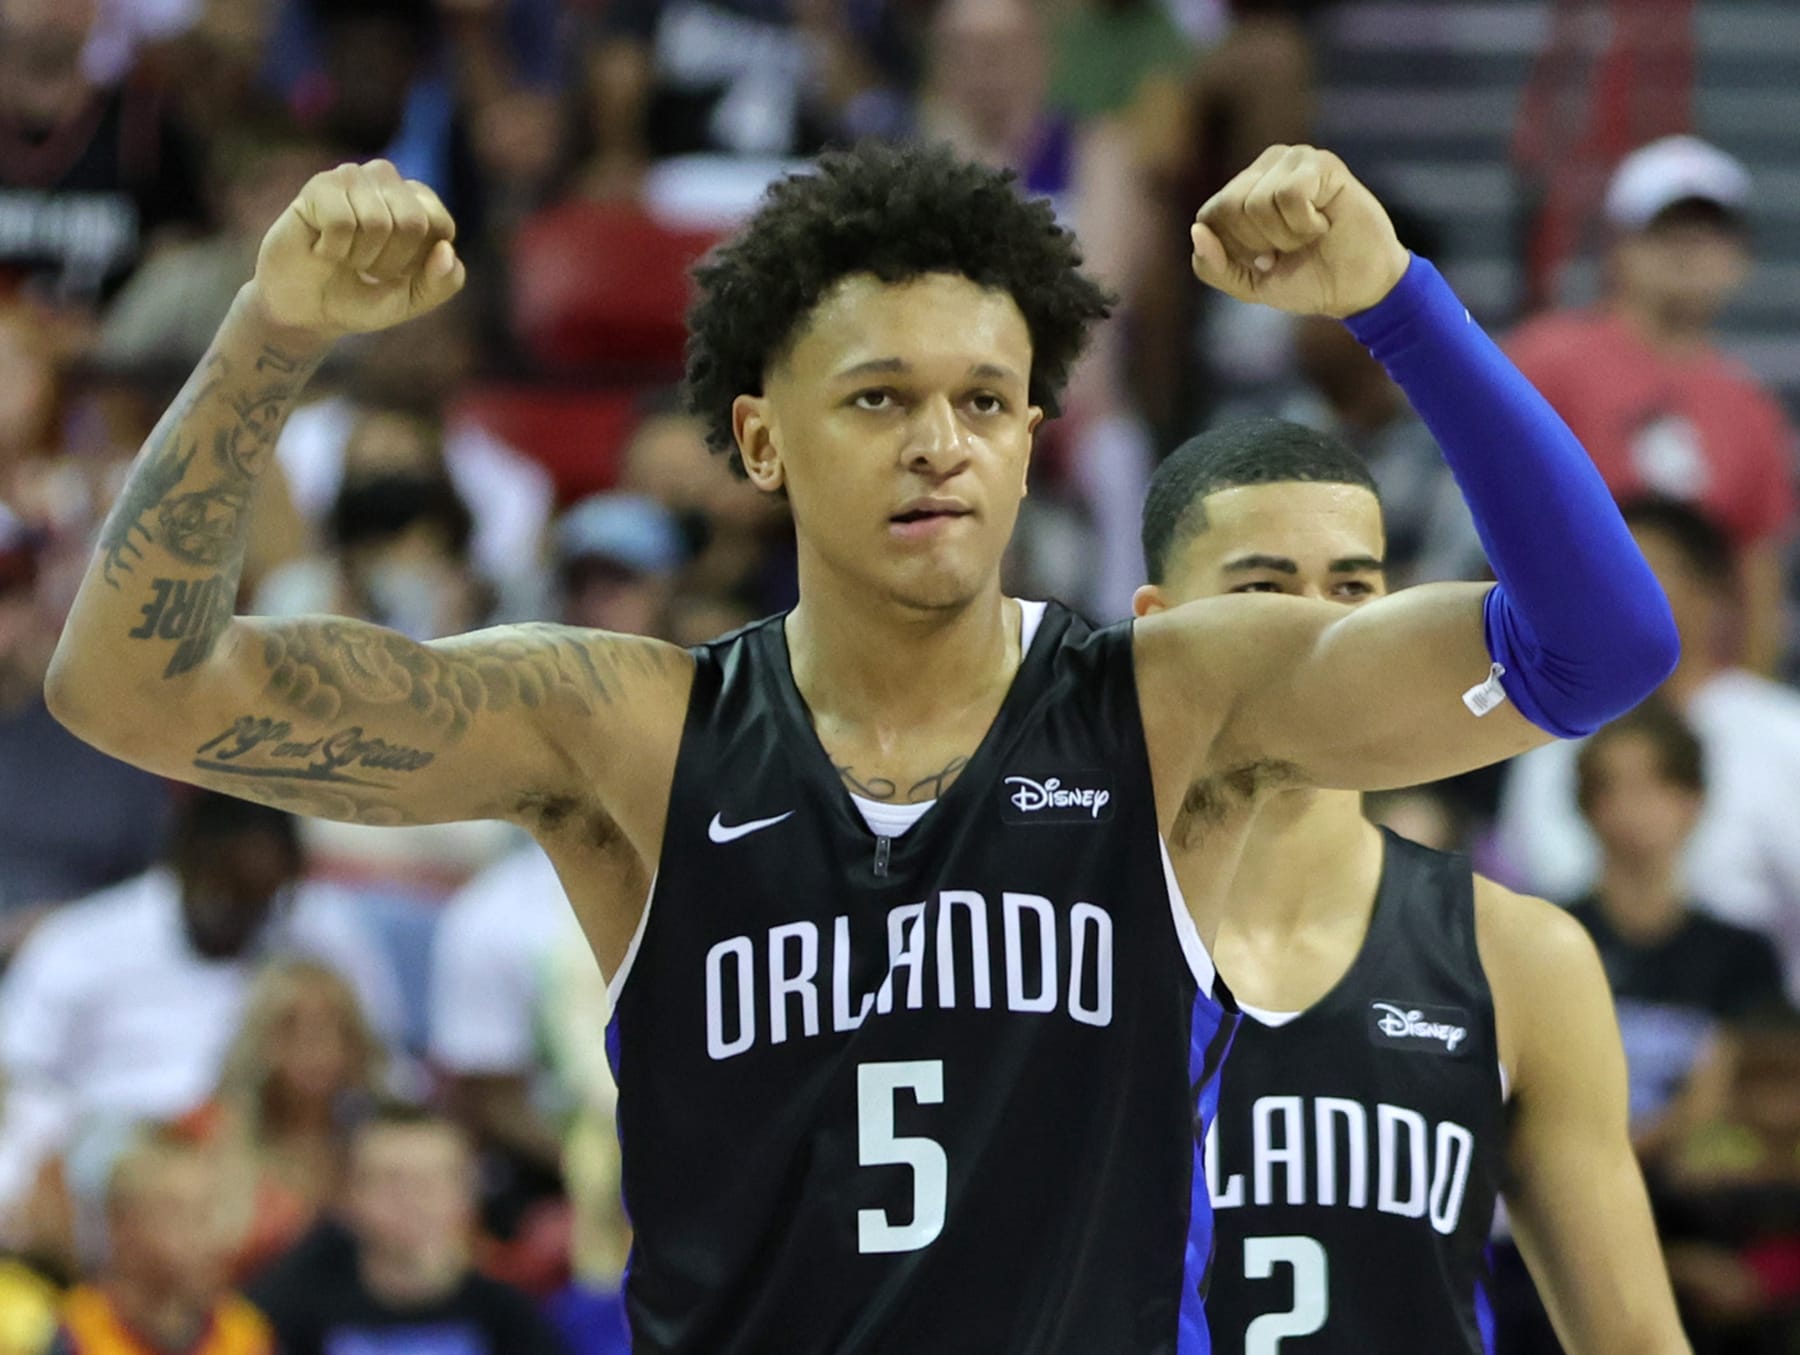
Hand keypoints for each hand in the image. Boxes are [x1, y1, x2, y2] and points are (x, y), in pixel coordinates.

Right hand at [251, 161, 465, 341]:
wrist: (305, 311)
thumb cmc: (361, 299)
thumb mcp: (412, 300)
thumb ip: (443, 283)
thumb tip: (447, 250)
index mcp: (417, 200)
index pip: (439, 224)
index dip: (418, 262)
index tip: (397, 273)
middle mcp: (386, 179)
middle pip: (412, 221)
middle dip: (391, 262)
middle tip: (366, 268)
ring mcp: (351, 177)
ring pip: (377, 222)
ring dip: (360, 257)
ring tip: (344, 257)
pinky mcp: (318, 186)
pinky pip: (341, 222)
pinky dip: (333, 249)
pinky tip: (322, 249)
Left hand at [1190, 144, 1410, 317]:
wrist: (1358, 288)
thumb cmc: (1305, 280)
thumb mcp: (1248, 284)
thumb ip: (1214, 267)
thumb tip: (1197, 232)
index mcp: (1240, 191)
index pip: (1209, 216)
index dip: (1235, 249)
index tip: (1266, 258)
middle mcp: (1264, 167)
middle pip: (1230, 207)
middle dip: (1259, 243)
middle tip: (1290, 247)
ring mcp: (1293, 159)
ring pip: (1259, 202)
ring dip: (1286, 236)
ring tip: (1309, 235)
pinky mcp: (1322, 163)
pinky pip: (1290, 195)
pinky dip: (1305, 223)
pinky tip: (1323, 223)